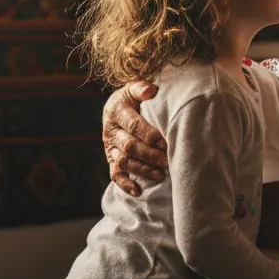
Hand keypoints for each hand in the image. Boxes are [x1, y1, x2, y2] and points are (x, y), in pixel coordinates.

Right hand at [102, 81, 168, 196]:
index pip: (134, 125)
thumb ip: (141, 88)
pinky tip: (138, 191)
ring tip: (160, 175)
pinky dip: (126, 184)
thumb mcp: (134, 88)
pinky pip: (115, 175)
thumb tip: (151, 90)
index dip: (150, 135)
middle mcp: (111, 131)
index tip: (166, 142)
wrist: (118, 107)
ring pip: (124, 162)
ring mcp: (110, 147)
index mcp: (116, 111)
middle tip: (167, 160)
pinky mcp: (111, 160)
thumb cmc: (133, 98)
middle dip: (149, 155)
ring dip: (142, 170)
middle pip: (129, 146)